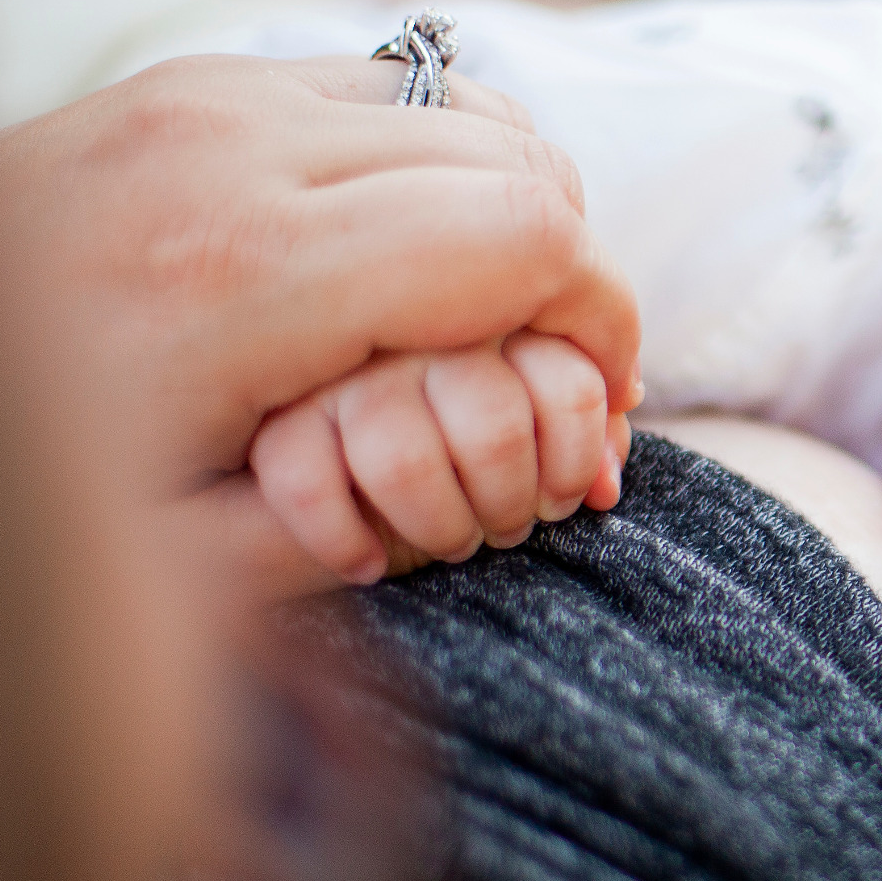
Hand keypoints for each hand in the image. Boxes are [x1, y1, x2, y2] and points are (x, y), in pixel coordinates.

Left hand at [0, 53, 641, 594]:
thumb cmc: (15, 485)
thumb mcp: (175, 565)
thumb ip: (347, 531)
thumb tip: (490, 495)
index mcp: (252, 276)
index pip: (531, 237)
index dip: (606, 321)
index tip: (603, 405)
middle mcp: (241, 152)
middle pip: (522, 162)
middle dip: (579, 274)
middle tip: (568, 375)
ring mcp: (216, 97)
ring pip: (472, 108)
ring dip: (518, 210)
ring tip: (502, 316)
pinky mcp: (196, 81)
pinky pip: (393, 88)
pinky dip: (445, 161)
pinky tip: (419, 253)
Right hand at [251, 332, 626, 589]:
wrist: (312, 405)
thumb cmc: (453, 424)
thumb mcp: (531, 408)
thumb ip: (580, 422)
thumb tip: (608, 484)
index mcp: (490, 316)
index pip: (568, 383)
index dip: (577, 463)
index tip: (563, 499)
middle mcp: (413, 332)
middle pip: (493, 426)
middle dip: (511, 502)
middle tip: (508, 528)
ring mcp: (337, 372)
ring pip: (403, 462)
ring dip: (440, 526)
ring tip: (452, 543)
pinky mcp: (273, 421)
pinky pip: (306, 485)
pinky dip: (344, 541)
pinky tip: (368, 564)